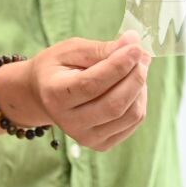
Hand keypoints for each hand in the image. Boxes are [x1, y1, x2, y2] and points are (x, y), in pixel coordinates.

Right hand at [26, 33, 151, 150]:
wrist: (44, 94)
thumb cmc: (57, 67)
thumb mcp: (71, 50)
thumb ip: (101, 49)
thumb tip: (132, 43)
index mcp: (56, 95)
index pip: (92, 84)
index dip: (118, 66)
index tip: (135, 47)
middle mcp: (70, 122)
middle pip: (114, 104)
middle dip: (135, 77)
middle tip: (141, 55)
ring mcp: (86, 137)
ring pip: (129, 115)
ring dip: (140, 88)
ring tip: (137, 68)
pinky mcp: (102, 144)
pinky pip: (133, 122)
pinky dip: (140, 100)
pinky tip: (131, 85)